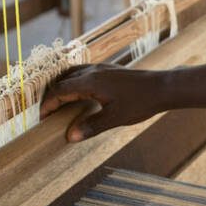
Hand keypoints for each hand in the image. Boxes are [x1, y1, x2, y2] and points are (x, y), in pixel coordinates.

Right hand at [39, 63, 163, 141]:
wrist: (163, 87)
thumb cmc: (141, 102)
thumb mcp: (115, 118)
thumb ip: (91, 126)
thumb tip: (69, 137)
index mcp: (90, 82)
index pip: (59, 91)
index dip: (47, 105)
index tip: (42, 119)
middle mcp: (93, 70)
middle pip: (61, 80)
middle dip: (51, 96)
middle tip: (47, 114)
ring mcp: (101, 68)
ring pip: (71, 73)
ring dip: (61, 87)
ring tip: (58, 104)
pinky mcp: (108, 69)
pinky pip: (83, 72)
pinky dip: (73, 82)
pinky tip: (79, 95)